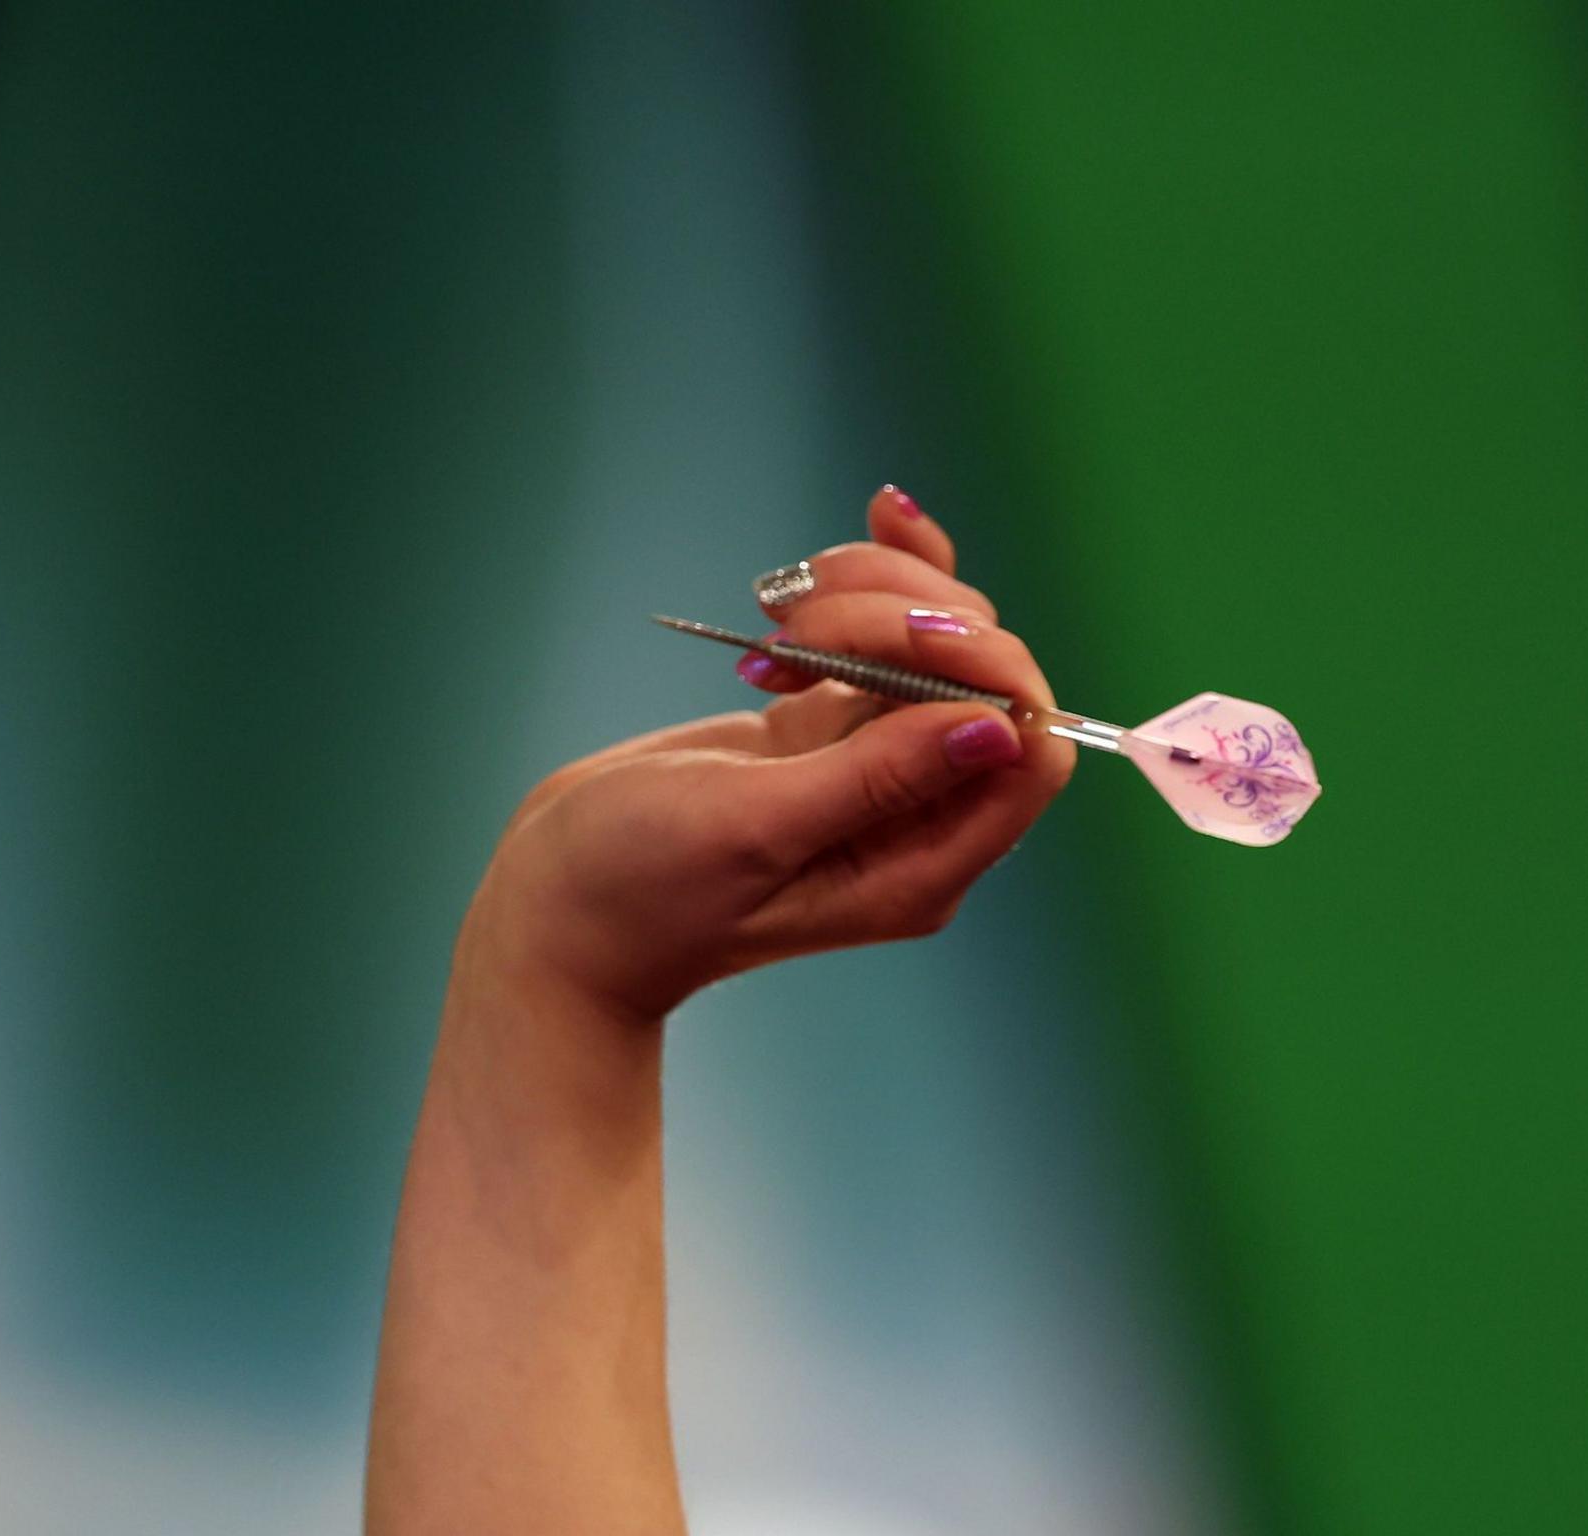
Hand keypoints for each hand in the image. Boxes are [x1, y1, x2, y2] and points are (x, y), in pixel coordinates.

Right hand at [466, 487, 1078, 1018]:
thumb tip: (996, 727)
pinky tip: (802, 578)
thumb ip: (877, 779)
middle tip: (796, 631)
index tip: (909, 635)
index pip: (1032, 754)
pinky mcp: (830, 725)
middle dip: (907, 619)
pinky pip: (884, 639)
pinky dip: (855, 591)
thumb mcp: (757, 830)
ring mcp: (876, 765)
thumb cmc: (639, 890)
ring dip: (869, 595)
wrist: (556, 905)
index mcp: (922, 864)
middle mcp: (918, 817)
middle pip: (986, 677)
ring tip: (771, 618)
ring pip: (937, 640)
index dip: (996, 674)